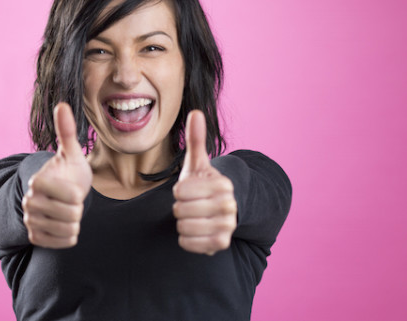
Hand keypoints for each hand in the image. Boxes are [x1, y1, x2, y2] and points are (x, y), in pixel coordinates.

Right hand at [22, 103, 92, 248]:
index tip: (72, 188)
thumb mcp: (71, 153)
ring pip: (69, 230)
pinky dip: (69, 236)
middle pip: (72, 215)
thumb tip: (62, 104)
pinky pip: (64, 243)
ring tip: (67, 211)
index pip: (73, 197)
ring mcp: (30, 220)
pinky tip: (63, 225)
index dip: (79, 194)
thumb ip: (67, 131)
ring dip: (75, 222)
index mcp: (38, 181)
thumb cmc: (68, 172)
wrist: (58, 195)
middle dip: (77, 209)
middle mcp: (29, 201)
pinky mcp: (34, 236)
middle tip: (70, 201)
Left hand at [173, 110, 236, 254]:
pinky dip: (185, 238)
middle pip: (179, 210)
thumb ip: (195, 140)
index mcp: (223, 184)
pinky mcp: (220, 244)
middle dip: (179, 207)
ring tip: (193, 216)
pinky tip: (195, 231)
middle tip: (191, 205)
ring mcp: (227, 226)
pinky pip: (187, 243)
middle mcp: (229, 205)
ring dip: (181, 223)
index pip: (179, 190)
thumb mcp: (197, 164)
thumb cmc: (201, 185)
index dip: (178, 191)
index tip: (190, 190)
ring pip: (182, 226)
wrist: (216, 212)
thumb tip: (196, 112)